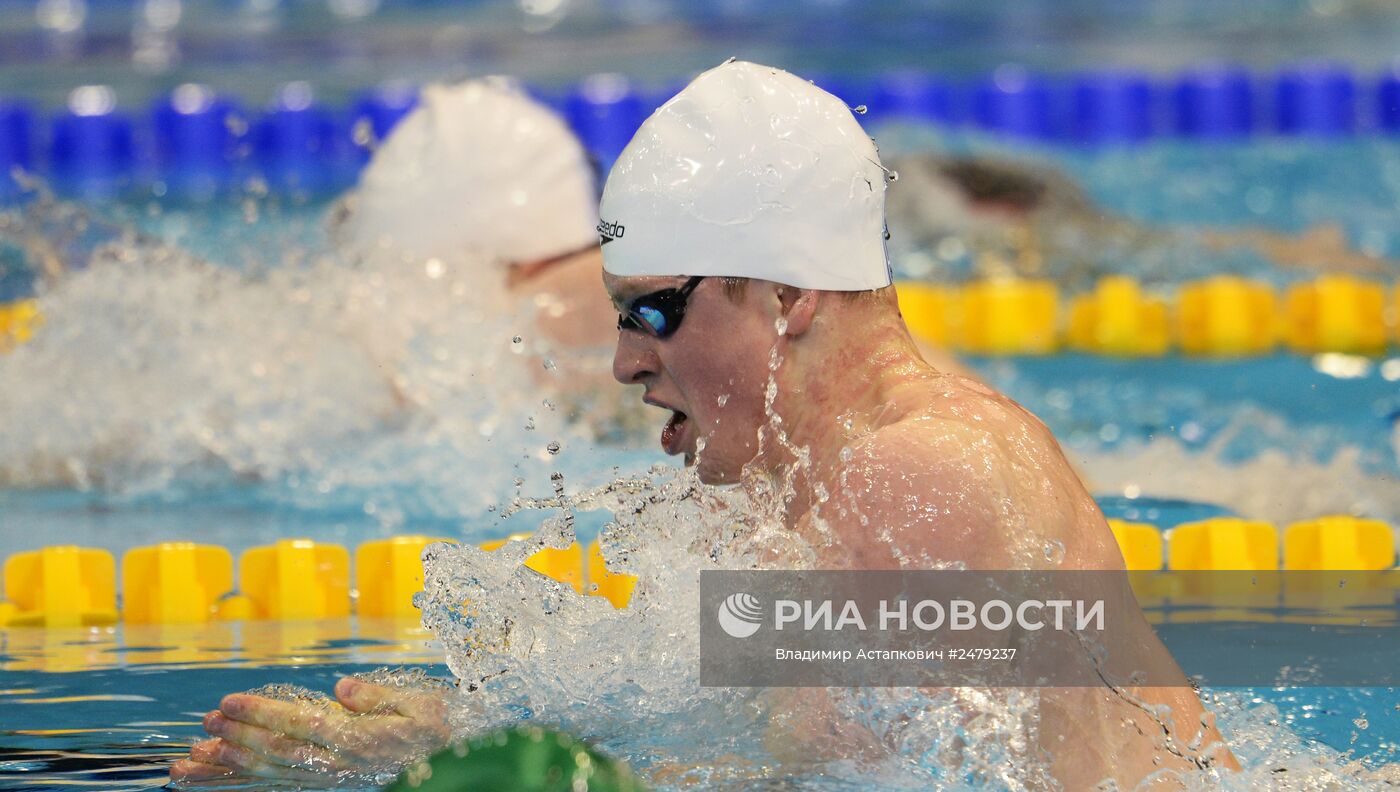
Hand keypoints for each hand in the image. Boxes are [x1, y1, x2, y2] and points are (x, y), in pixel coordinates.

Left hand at [169, 677, 451, 787]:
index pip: (299, 724)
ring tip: (194, 761)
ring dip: (231, 767)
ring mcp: (333, 778)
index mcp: (358, 739)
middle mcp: (339, 763)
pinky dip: (249, 783)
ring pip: (272, 775)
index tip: (229, 702)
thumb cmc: (442, 731)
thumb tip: (341, 687)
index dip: (262, 713)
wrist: (455, 766)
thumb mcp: (421, 705)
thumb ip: (378, 697)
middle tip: (204, 726)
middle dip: (237, 737)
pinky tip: (225, 777)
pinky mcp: (332, 785)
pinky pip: (282, 787)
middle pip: (277, 752)